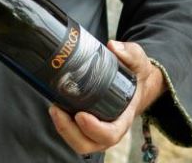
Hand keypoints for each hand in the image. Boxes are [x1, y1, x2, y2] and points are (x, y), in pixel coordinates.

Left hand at [48, 40, 162, 155]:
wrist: (134, 81)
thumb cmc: (135, 73)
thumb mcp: (137, 60)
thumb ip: (129, 53)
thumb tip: (112, 46)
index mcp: (124, 117)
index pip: (110, 134)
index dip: (94, 129)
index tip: (80, 115)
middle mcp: (110, 128)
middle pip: (89, 144)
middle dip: (70, 132)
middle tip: (57, 110)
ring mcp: (96, 129)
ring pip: (78, 141)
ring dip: (63, 129)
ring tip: (53, 108)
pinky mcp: (85, 124)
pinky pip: (72, 132)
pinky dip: (62, 124)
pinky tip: (55, 105)